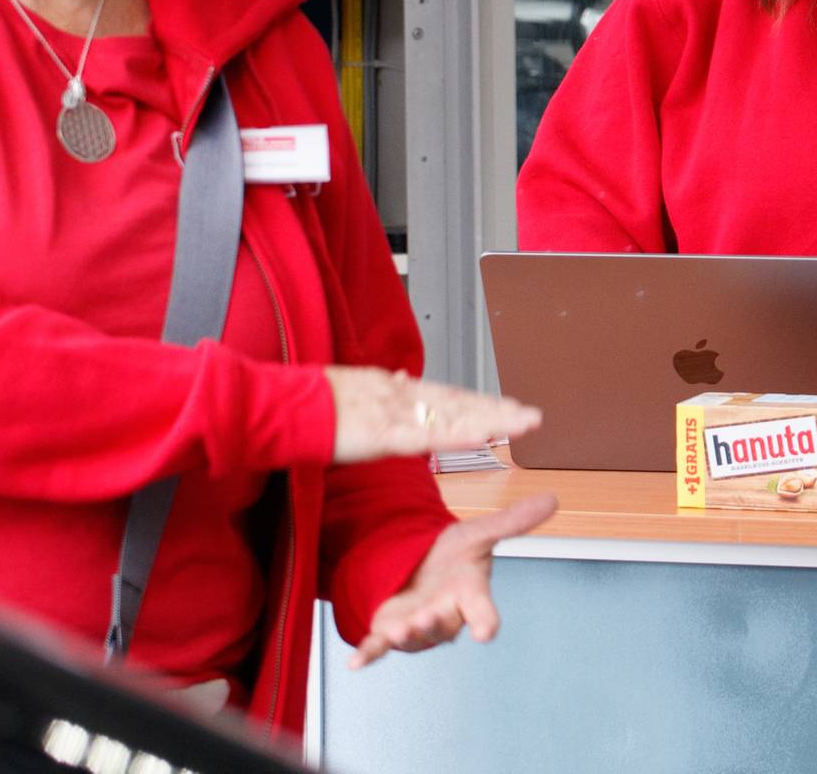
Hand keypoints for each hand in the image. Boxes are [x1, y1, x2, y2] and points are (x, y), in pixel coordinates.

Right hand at [326, 367, 541, 464]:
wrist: (284, 406)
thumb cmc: (312, 404)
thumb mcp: (355, 390)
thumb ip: (382, 388)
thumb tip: (401, 379)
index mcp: (396, 390)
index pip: (448, 398)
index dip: (480, 403)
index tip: (508, 408)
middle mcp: (404, 396)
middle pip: (460, 405)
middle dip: (498, 411)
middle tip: (532, 417)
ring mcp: (396, 413)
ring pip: (453, 418)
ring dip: (490, 421)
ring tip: (523, 424)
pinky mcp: (384, 433)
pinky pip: (428, 437)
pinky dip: (457, 436)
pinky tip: (482, 437)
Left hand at [346, 493, 557, 669]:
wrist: (418, 567)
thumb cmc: (452, 558)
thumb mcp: (477, 534)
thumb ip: (511, 522)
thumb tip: (551, 499)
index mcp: (468, 595)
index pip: (483, 610)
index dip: (486, 621)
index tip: (487, 632)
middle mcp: (445, 615)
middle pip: (444, 626)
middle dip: (435, 625)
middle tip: (427, 619)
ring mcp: (416, 626)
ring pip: (414, 637)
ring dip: (406, 636)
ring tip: (398, 630)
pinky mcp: (388, 631)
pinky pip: (379, 647)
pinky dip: (368, 655)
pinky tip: (355, 664)